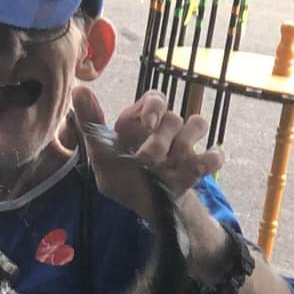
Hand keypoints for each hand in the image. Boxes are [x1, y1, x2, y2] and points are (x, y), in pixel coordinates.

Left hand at [71, 86, 224, 218]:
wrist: (143, 205)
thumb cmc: (120, 175)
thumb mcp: (100, 154)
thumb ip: (91, 122)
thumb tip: (79, 88)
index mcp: (142, 121)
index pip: (155, 97)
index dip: (154, 106)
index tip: (148, 122)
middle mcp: (165, 128)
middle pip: (173, 116)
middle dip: (161, 140)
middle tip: (149, 160)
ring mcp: (184, 145)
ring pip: (198, 123)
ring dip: (184, 146)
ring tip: (169, 167)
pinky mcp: (198, 165)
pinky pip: (214, 154)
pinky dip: (210, 159)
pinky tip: (194, 171)